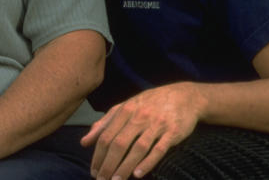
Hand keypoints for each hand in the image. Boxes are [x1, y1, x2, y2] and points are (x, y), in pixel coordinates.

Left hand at [80, 83, 206, 178]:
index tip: (94, 171)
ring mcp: (157, 124)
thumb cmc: (149, 104)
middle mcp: (139, 117)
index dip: (98, 155)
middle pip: (119, 143)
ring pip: (138, 148)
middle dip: (108, 164)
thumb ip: (104, 124)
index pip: (106, 136)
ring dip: (125, 166)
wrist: (183, 96)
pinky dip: (148, 162)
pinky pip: (159, 149)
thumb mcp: (125, 108)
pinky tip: (138, 174)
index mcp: (125, 111)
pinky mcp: (173, 132)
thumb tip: (84, 142)